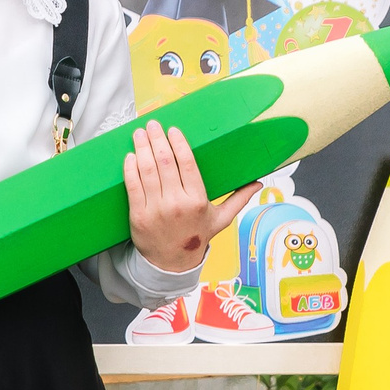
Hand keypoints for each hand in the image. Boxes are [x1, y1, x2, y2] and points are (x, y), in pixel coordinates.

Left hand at [123, 120, 256, 272]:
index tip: (173, 130)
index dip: (178, 143)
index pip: (187, 163)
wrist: (172, 264)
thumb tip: (259, 183)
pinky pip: (133, 186)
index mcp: (197, 200)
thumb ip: (239, 199)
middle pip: (165, 162)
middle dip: (157, 139)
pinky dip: (130, 169)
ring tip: (139, 133)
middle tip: (152, 125)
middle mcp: (177, 204)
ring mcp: (156, 210)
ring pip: (147, 171)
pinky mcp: (138, 216)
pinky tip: (130, 156)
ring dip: (142, 148)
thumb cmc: (196, 237)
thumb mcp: (221, 219)